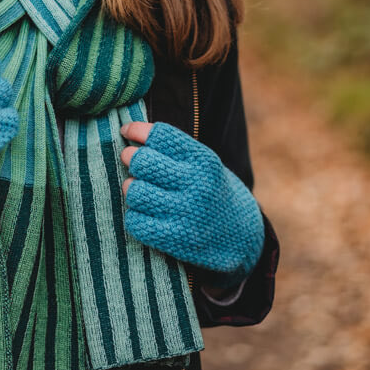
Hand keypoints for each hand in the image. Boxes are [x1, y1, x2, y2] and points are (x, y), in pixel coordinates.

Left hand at [119, 120, 263, 279]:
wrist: (242, 237)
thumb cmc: (213, 191)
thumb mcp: (205, 164)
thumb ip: (173, 149)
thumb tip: (128, 132)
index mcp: (204, 161)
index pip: (160, 136)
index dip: (136, 129)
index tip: (127, 131)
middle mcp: (196, 185)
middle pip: (143, 161)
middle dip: (131, 158)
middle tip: (131, 161)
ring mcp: (186, 213)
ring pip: (134, 191)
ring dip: (131, 188)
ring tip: (139, 189)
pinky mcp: (176, 239)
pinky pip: (135, 221)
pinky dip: (135, 216)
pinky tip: (145, 213)